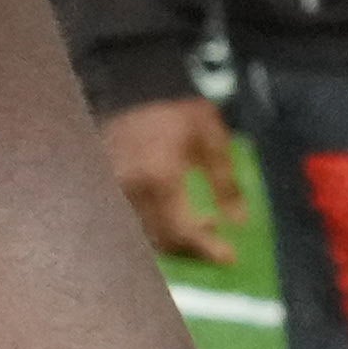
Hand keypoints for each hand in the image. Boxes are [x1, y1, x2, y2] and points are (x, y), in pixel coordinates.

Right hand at [101, 94, 242, 268]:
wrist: (129, 90)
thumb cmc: (175, 111)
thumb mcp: (212, 139)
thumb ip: (226, 182)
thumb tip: (240, 221)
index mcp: (158, 177)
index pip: (180, 230)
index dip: (206, 249)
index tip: (230, 258)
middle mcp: (130, 190)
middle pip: (161, 240)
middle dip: (193, 248)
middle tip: (220, 247)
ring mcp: (113, 191)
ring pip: (146, 234)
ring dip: (177, 238)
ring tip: (206, 223)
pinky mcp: (107, 189)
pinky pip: (134, 220)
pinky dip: (159, 226)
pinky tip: (181, 213)